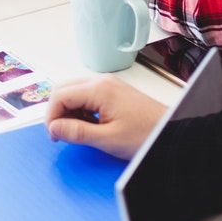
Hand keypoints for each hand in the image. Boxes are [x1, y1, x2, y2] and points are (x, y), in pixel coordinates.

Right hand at [45, 76, 165, 160]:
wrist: (169, 130)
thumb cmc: (146, 133)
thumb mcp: (108, 139)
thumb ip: (78, 132)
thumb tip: (55, 127)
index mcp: (99, 89)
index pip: (59, 95)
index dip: (51, 116)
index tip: (55, 135)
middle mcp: (102, 81)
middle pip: (63, 89)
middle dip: (57, 112)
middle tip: (62, 134)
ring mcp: (108, 85)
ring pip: (74, 92)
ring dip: (69, 111)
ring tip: (79, 132)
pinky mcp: (113, 92)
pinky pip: (86, 96)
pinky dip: (81, 110)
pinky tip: (90, 126)